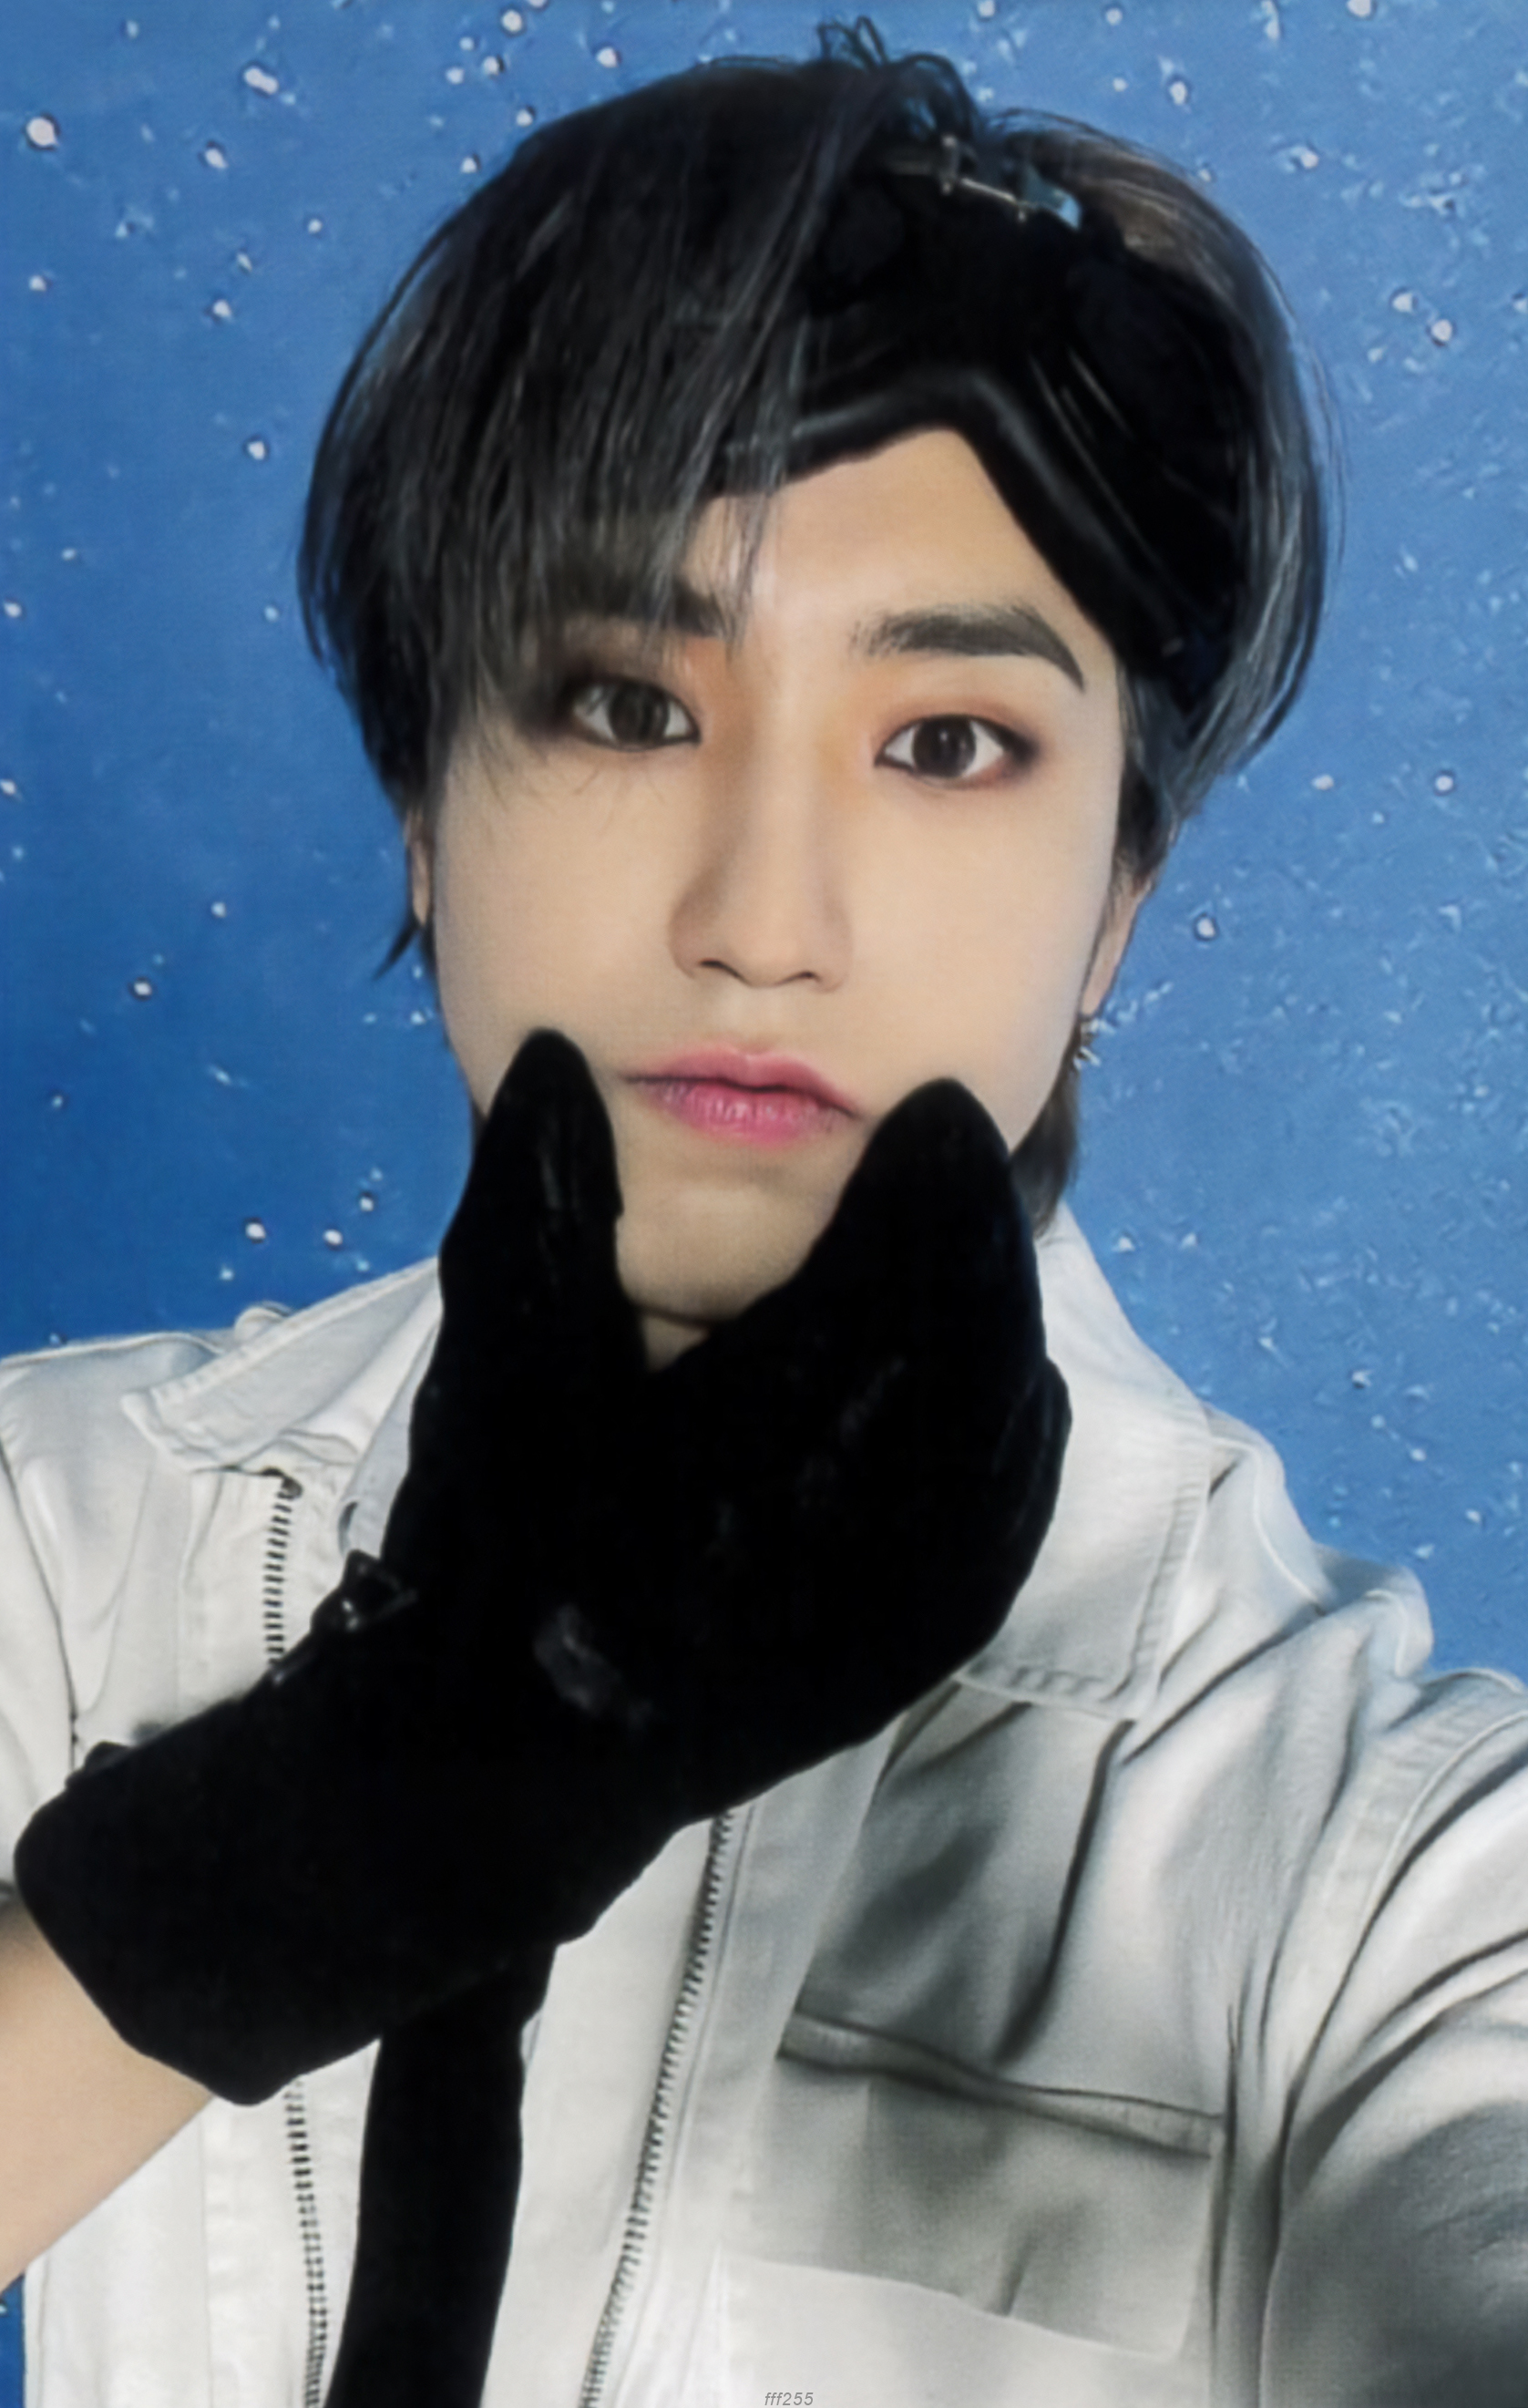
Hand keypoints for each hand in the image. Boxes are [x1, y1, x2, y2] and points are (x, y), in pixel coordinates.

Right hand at [15, 1033, 1067, 2101]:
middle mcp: (863, 1532)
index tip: (940, 1107)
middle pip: (976, 1347)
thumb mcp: (500, 1369)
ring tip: (976, 1238)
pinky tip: (998, 1375)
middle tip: (966, 1150)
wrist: (499, 1775)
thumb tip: (563, 1064)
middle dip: (977, 1237)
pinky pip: (1008, 1521)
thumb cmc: (492, 1559)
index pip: (897, 1281)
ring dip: (1003, 1321)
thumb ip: (539, 1208)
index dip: (932, 1181)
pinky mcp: (911, 1656)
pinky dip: (1015, 1428)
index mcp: (766, 1447)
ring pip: (1010, 1429)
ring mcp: (903, 1607)